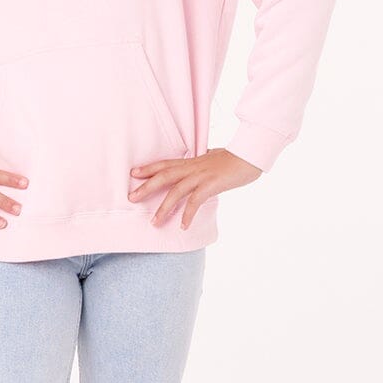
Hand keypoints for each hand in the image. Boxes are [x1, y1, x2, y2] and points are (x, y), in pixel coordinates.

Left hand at [128, 148, 262, 229]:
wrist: (250, 155)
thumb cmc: (232, 159)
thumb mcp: (212, 160)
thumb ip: (201, 165)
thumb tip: (197, 168)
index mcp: (192, 161)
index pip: (166, 163)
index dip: (149, 168)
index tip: (133, 173)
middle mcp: (193, 167)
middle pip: (164, 176)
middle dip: (146, 187)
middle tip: (131, 198)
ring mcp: (202, 176)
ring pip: (176, 191)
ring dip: (164, 207)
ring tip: (154, 222)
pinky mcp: (212, 185)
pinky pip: (195, 201)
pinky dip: (188, 214)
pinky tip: (183, 226)